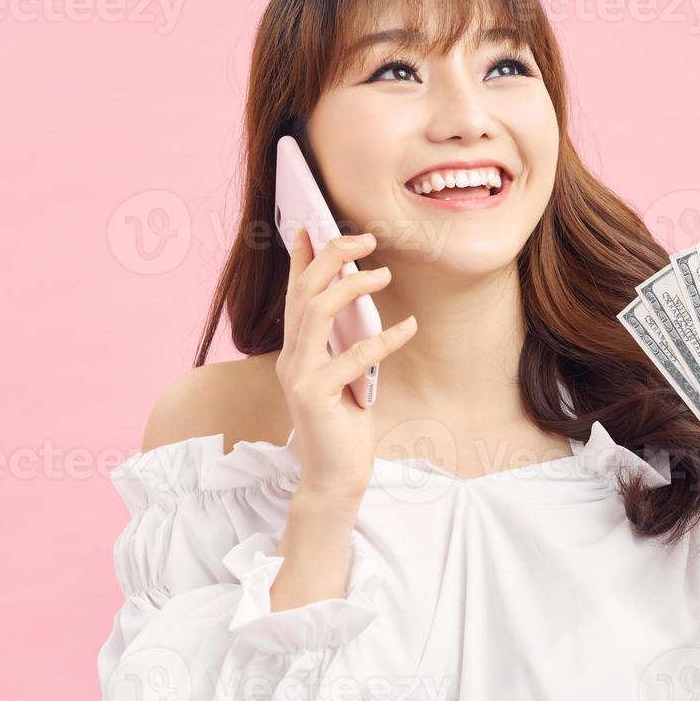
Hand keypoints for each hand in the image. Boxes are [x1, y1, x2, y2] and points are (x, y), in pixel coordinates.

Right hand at [275, 226, 418, 502]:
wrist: (335, 476)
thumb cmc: (344, 423)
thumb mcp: (342, 373)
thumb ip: (341, 340)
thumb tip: (356, 297)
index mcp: (296, 349)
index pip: (294, 293)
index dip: (299, 257)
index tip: (308, 225)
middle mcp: (290, 357)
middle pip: (304, 291)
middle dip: (331, 256)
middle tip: (365, 239)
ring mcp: (299, 375)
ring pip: (317, 312)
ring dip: (351, 286)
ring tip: (384, 273)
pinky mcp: (315, 395)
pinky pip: (353, 356)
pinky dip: (384, 338)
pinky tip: (408, 326)